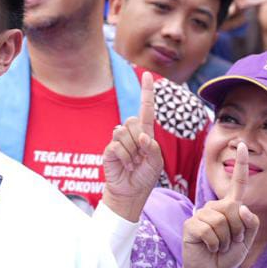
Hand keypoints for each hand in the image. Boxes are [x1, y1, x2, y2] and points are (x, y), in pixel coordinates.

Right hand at [101, 71, 163, 220]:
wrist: (130, 193)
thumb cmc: (144, 176)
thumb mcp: (156, 163)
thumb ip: (153, 148)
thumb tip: (142, 136)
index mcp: (145, 132)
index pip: (146, 108)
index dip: (146, 92)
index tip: (147, 74)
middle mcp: (131, 133)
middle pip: (133, 120)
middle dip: (140, 139)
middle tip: (140, 157)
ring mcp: (118, 140)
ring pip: (124, 133)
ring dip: (132, 152)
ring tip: (133, 163)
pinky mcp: (109, 150)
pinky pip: (117, 146)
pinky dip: (125, 158)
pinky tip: (125, 166)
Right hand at [180, 142, 259, 267]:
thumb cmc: (228, 254)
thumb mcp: (247, 240)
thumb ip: (251, 223)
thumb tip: (241, 207)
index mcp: (229, 207)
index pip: (237, 183)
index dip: (241, 164)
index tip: (241, 144)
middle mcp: (214, 207)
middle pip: (233, 209)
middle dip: (237, 231)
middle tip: (230, 243)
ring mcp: (201, 214)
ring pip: (221, 222)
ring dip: (226, 240)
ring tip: (219, 247)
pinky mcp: (190, 226)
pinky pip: (209, 231)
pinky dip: (214, 244)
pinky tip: (209, 248)